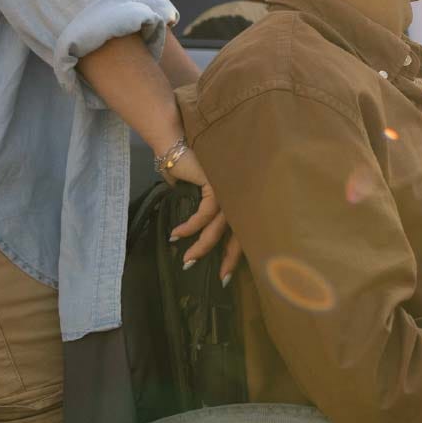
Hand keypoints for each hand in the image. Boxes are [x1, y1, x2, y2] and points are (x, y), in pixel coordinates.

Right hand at [164, 148, 240, 283]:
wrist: (176, 143)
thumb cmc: (187, 167)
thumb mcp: (198, 193)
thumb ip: (205, 211)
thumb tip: (199, 231)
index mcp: (239, 198)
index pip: (245, 230)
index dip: (238, 254)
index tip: (227, 275)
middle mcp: (240, 194)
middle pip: (241, 233)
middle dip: (230, 258)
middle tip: (221, 279)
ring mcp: (231, 188)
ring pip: (220, 227)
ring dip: (202, 246)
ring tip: (187, 260)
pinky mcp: (217, 184)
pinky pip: (205, 214)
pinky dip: (191, 226)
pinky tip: (177, 235)